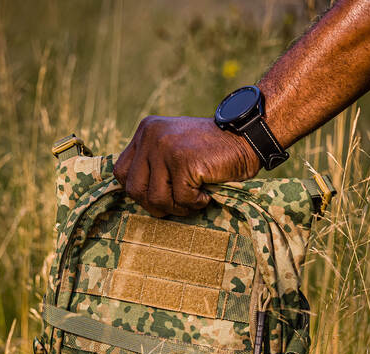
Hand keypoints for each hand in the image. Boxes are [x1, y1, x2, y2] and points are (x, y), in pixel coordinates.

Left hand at [114, 116, 261, 216]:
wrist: (248, 137)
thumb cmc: (212, 152)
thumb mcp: (173, 149)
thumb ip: (152, 164)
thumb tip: (135, 197)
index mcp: (146, 131)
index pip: (120, 172)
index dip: (138, 191)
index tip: (159, 195)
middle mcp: (151, 135)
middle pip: (133, 189)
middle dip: (155, 205)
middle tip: (178, 203)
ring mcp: (166, 147)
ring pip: (155, 199)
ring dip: (176, 207)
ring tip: (194, 198)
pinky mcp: (183, 161)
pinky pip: (180, 199)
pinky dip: (195, 203)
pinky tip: (206, 193)